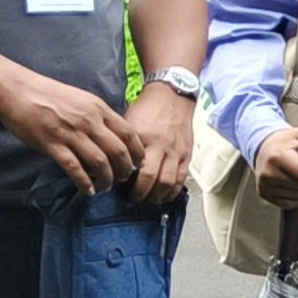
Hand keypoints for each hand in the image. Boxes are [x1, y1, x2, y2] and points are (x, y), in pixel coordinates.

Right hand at [0, 70, 139, 194]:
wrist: (17, 90)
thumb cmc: (49, 96)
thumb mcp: (82, 99)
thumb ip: (98, 116)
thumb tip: (113, 136)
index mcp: (98, 109)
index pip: (129, 134)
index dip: (137, 153)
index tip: (138, 164)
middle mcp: (88, 121)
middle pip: (118, 151)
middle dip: (124, 170)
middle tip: (122, 179)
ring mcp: (70, 132)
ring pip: (99, 162)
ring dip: (106, 179)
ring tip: (105, 187)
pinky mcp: (51, 143)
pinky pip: (74, 168)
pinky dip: (84, 182)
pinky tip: (88, 190)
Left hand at [121, 84, 195, 199]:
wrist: (172, 95)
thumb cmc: (147, 108)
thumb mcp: (128, 122)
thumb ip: (124, 143)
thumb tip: (111, 162)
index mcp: (143, 138)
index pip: (133, 166)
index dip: (124, 182)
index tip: (116, 188)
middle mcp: (161, 147)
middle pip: (151, 178)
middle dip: (140, 194)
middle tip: (131, 200)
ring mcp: (176, 152)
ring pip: (168, 182)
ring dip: (157, 196)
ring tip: (148, 201)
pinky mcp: (187, 154)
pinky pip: (181, 178)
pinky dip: (173, 191)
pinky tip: (164, 196)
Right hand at [248, 123, 297, 208]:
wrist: (264, 147)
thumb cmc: (286, 141)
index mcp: (277, 156)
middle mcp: (268, 173)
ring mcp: (264, 186)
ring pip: (296, 197)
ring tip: (296, 175)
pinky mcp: (264, 195)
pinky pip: (288, 204)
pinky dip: (295, 197)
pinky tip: (292, 184)